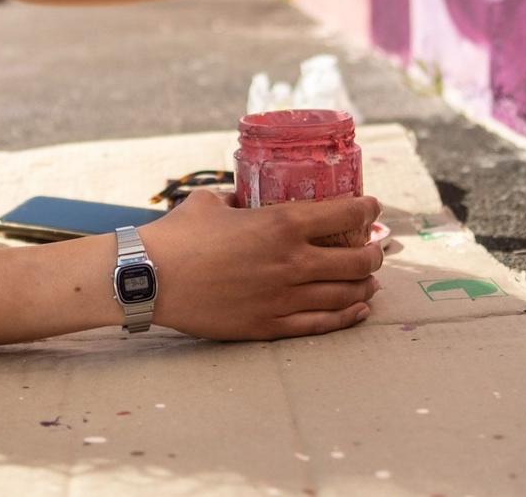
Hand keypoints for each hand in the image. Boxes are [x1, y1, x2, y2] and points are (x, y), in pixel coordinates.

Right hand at [140, 190, 385, 339]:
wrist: (151, 278)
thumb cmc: (179, 235)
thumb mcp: (213, 202)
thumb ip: (239, 200)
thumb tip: (245, 200)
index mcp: (282, 224)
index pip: (345, 214)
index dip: (367, 209)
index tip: (373, 207)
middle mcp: (292, 262)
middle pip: (356, 260)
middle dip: (373, 253)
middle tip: (374, 249)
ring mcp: (283, 298)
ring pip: (345, 294)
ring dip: (365, 286)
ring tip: (370, 281)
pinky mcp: (269, 326)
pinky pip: (322, 324)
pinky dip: (347, 316)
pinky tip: (358, 310)